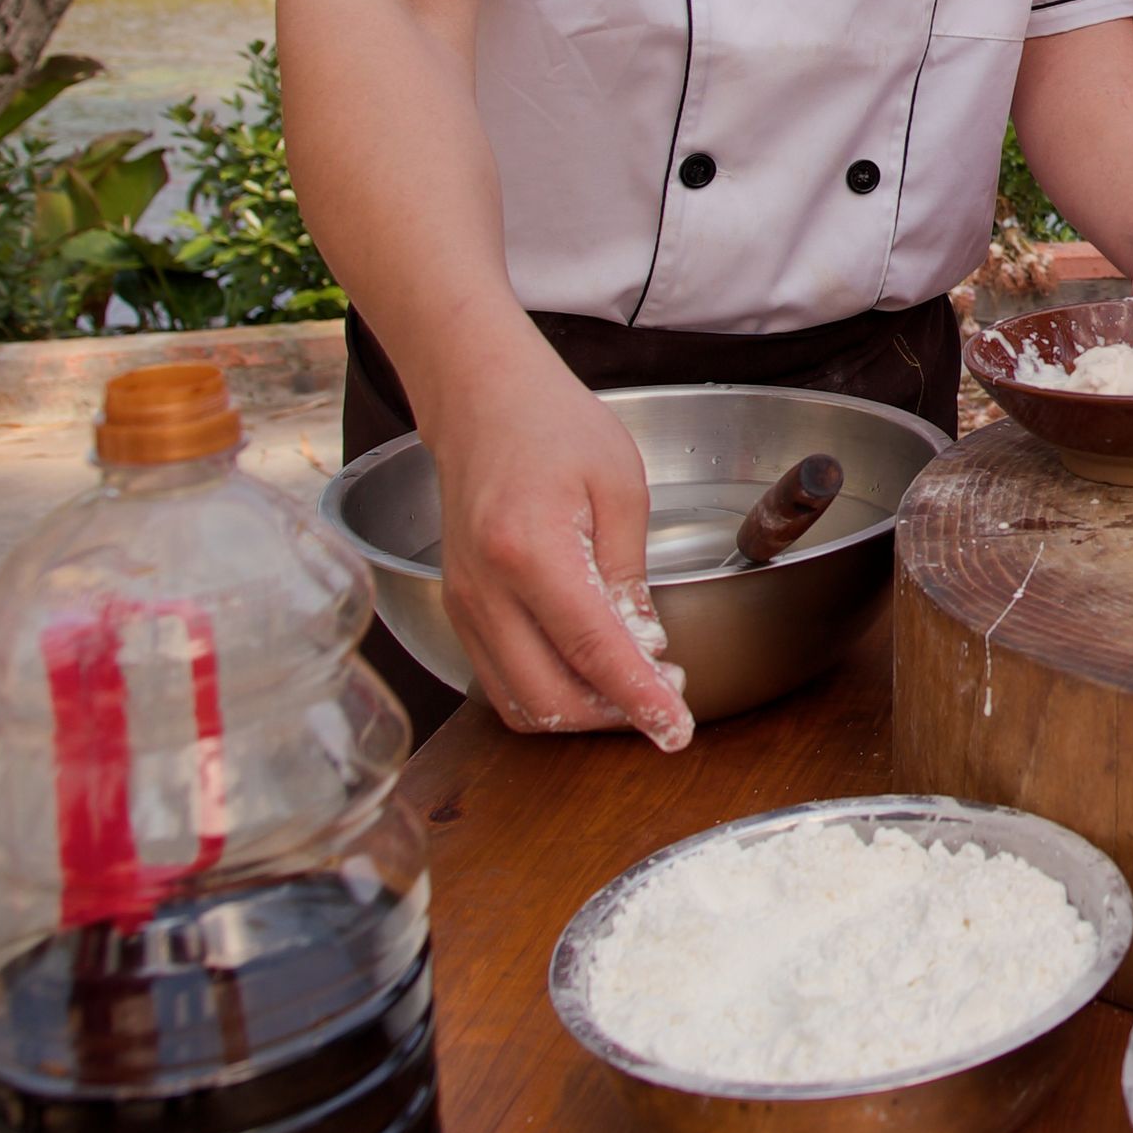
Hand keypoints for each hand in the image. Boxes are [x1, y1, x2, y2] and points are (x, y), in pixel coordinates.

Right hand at [423, 349, 693, 750]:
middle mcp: (485, 588)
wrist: (481, 402)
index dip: (639, 699)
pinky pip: (497, 678)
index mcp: (531, 551)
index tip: (675, 731)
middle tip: (665, 703)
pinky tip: (589, 673)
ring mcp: (463, 603)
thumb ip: (629, 574)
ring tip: (632, 690)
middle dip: (611, 716)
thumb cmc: (555, 427)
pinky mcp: (457, 607)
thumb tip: (646, 648)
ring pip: (517, 701)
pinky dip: (544, 692)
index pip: (594, 651)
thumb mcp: (620, 487)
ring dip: (578, 712)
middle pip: (548, 695)